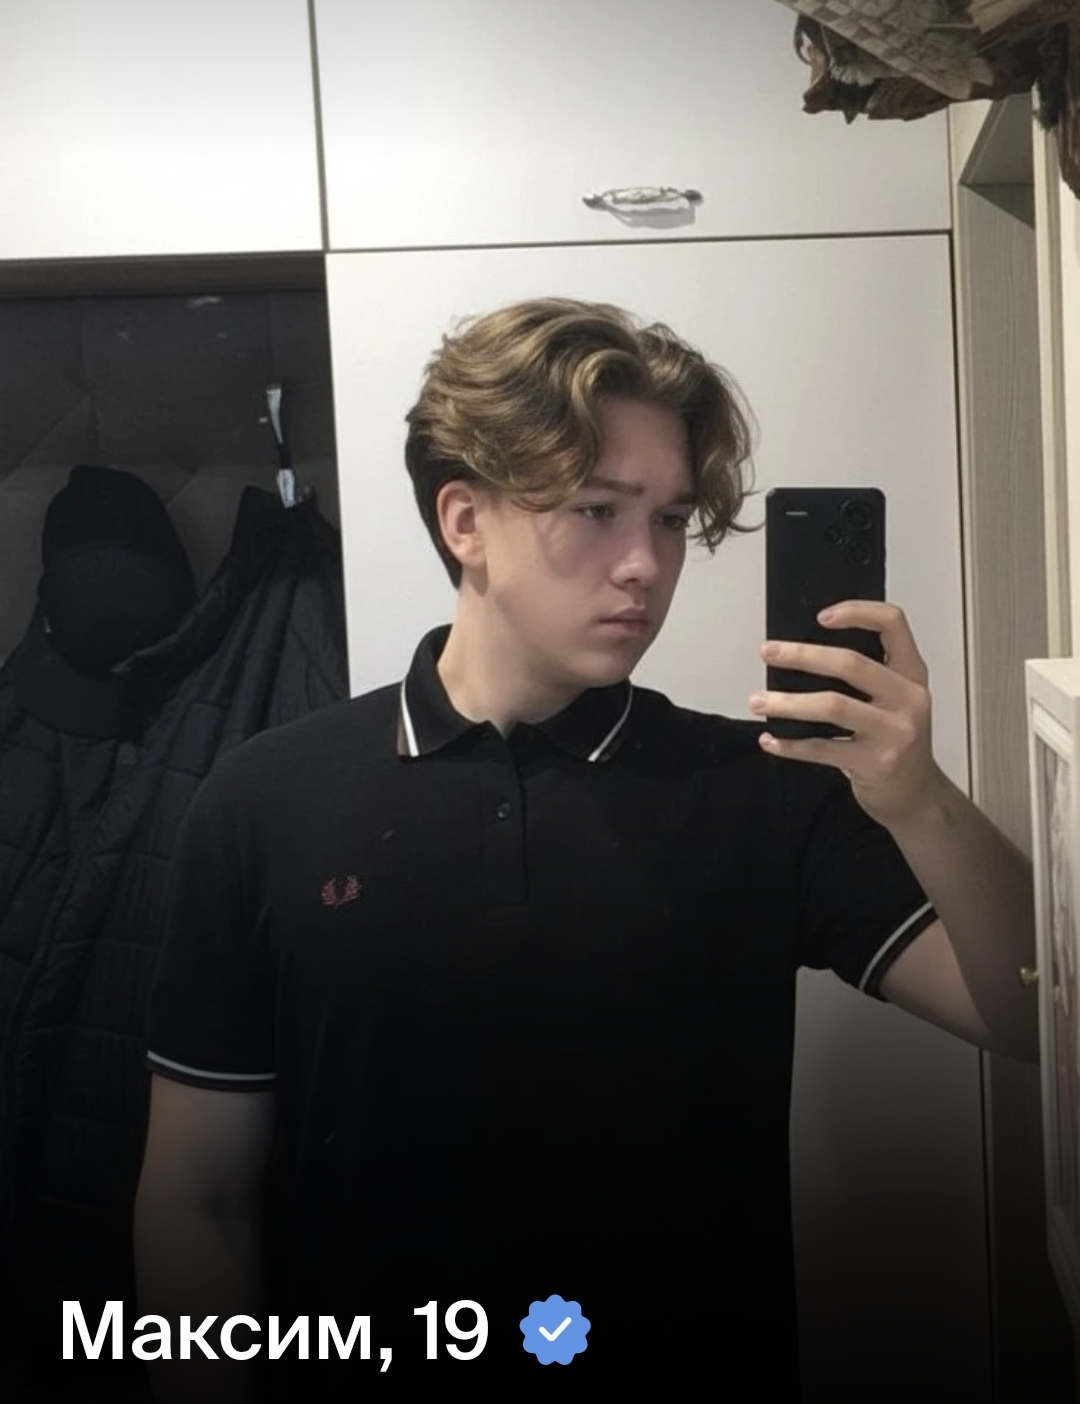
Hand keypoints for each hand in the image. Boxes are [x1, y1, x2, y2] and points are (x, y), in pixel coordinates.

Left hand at [748, 600, 943, 828]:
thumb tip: (801, 653)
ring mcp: (894, 733)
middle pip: (850, 664)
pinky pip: (821, 748)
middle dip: (802, 655)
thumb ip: (867, 677)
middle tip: (767, 652)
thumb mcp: (896, 701)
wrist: (917, 797)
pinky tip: (770, 740)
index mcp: (912, 674)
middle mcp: (908, 699)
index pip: (893, 624)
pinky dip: (790, 744)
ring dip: (787, 702)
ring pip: (832, 706)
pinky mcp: (875, 764)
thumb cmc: (895, 740)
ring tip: (757, 701)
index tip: (820, 617)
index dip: (857, 612)